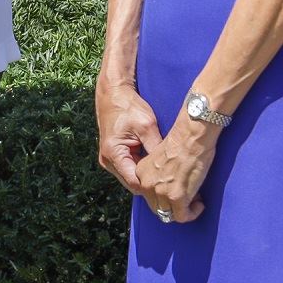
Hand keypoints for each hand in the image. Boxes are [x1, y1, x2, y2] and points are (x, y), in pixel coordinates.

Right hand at [94, 73, 162, 195]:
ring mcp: (109, 159)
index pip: (136, 183)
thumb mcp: (147, 126)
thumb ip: (156, 149)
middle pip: (134, 184)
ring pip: (132, 179)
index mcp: (113, 154)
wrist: (113, 92)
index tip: (174, 190)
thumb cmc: (128, 106)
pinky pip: (130, 170)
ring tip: (169, 178)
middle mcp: (108, 160)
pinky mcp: (115, 155)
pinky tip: (158, 168)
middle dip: (152, 187)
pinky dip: (143, 171)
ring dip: (148, 179)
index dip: (155, 189)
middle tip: (175, 186)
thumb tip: (172, 171)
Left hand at [135, 120, 215, 224]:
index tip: (177, 191)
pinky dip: (193, 213)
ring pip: (169, 215)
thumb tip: (167, 188)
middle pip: (157, 208)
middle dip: (173, 206)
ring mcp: (160, 191)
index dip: (164, 197)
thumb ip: (157, 174)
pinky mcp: (176, 197)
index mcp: (141, 172)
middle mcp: (147, 183)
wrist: (191, 137)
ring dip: (184, 210)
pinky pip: (183, 217)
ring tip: (195, 199)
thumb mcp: (159, 160)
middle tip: (188, 197)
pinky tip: (199, 203)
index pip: (148, 196)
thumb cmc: (181, 144)